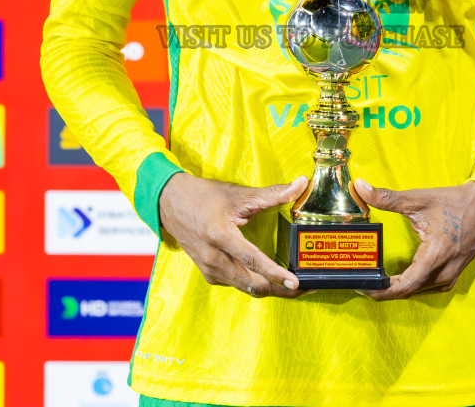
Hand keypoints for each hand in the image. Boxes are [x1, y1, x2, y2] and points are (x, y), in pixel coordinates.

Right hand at [157, 173, 307, 297]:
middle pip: (252, 283)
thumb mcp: (239, 194)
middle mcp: (213, 257)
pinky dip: (254, 284)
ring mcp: (209, 268)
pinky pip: (236, 284)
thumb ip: (272, 194)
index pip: (252, 260)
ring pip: (245, 287)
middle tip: (303, 287)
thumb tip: (301, 185)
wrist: (170, 203)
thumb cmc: (204, 197)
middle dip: (280, 289)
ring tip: (291, 287)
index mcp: (219, 235)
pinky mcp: (208, 273)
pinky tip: (268, 279)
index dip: (275, 273)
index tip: (294, 282)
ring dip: (269, 289)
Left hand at [354, 178, 474, 300]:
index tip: (363, 286)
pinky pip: (427, 286)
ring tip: (376, 279)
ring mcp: (450, 276)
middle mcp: (444, 271)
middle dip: (383, 289)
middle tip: (362, 280)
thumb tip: (360, 187)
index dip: (381, 291)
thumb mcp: (419, 199)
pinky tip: (398, 277)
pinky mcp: (452, 274)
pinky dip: (411, 284)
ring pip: (417, 290)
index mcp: (436, 255)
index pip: (405, 285)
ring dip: (397, 288)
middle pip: (408, 290)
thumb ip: (387, 197)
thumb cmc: (455, 203)